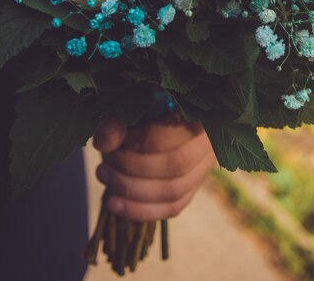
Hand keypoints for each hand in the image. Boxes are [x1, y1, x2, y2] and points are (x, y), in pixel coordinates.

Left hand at [93, 113, 216, 221]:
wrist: (155, 116)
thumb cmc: (142, 104)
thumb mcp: (130, 103)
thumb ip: (117, 119)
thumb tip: (104, 142)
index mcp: (198, 110)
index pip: (175, 130)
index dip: (141, 140)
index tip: (115, 140)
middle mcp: (209, 139)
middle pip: (176, 164)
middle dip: (132, 168)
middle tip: (105, 162)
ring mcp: (204, 166)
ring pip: (175, 190)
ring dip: (132, 190)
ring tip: (104, 176)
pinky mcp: (193, 187)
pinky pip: (172, 207)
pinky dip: (140, 210)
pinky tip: (114, 203)